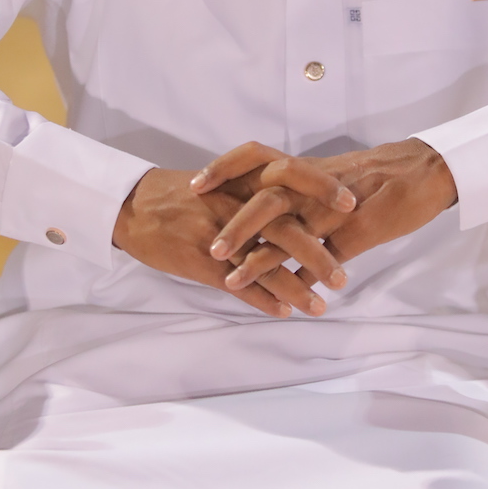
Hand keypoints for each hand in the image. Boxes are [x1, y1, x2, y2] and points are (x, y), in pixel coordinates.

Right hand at [113, 165, 353, 318]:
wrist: (134, 206)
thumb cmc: (184, 194)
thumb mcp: (224, 180)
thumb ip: (260, 188)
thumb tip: (301, 199)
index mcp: (243, 179)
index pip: (291, 176)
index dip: (323, 188)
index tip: (353, 204)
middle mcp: (235, 203)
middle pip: (285, 226)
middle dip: (317, 252)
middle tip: (343, 276)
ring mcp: (218, 234)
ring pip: (264, 262)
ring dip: (295, 287)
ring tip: (320, 307)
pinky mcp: (201, 260)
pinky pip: (237, 283)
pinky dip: (261, 299)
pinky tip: (283, 312)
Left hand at [191, 139, 456, 292]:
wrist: (426, 170)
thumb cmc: (378, 174)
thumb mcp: (332, 177)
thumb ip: (300, 194)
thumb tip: (269, 215)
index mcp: (305, 169)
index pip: (255, 157)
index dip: (224, 168)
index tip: (196, 184)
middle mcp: (314, 186)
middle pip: (266, 199)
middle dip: (234, 225)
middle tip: (209, 250)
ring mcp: (336, 209)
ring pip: (292, 231)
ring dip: (260, 258)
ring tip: (234, 282)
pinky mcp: (360, 230)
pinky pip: (328, 255)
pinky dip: (306, 277)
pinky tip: (289, 298)